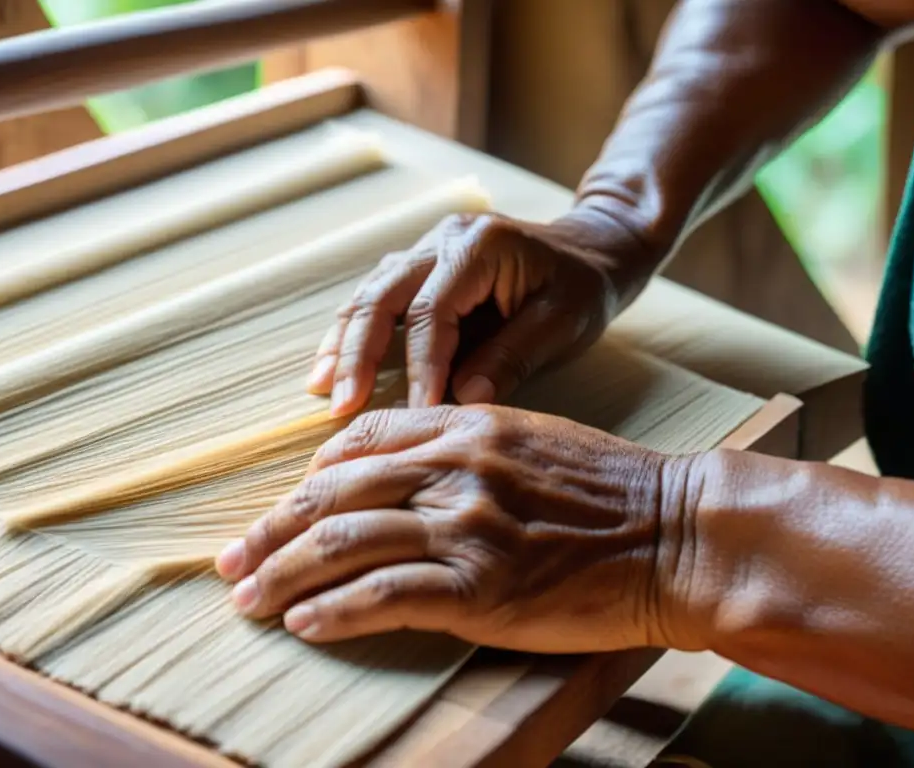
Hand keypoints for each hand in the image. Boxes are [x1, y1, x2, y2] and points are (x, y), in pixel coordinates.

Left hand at [215, 406, 699, 652]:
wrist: (678, 535)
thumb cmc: (610, 490)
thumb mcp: (531, 438)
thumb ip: (462, 443)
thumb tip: (396, 470)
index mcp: (466, 424)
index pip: (359, 440)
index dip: (310, 477)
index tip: (285, 508)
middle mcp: (455, 467)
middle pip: (332, 493)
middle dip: (272, 530)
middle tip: (231, 560)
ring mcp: (465, 527)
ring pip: (343, 544)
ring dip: (283, 575)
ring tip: (247, 601)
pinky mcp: (480, 589)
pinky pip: (382, 596)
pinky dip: (333, 612)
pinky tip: (304, 625)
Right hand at [307, 210, 644, 416]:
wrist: (591, 249)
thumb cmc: (582, 287)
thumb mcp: (561, 323)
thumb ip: (511, 358)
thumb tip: (462, 402)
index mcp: (479, 246)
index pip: (433, 313)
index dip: (421, 368)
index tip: (415, 415)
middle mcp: (443, 239)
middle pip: (383, 296)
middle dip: (358, 354)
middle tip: (343, 406)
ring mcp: (427, 248)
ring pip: (369, 293)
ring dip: (343, 342)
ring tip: (322, 388)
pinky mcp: (420, 265)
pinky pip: (377, 296)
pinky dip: (353, 330)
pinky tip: (332, 363)